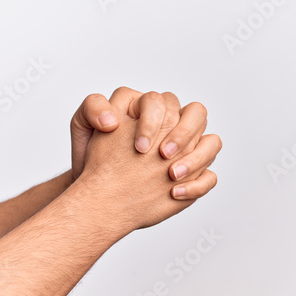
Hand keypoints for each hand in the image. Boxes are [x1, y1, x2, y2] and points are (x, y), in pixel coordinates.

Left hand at [70, 87, 214, 181]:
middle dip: (183, 133)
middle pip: (197, 114)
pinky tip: (174, 194)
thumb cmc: (91, 158)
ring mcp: (185, 152)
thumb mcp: (83, 128)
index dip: (154, 122)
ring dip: (197, 158)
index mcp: (150, 110)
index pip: (164, 101)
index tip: (138, 148)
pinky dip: (198, 185)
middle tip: (163, 155)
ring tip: (171, 176)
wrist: (98, 192)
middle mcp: (173, 127)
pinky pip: (209, 176)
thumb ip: (92, 109)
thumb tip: (112, 118)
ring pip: (212, 142)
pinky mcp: (191, 176)